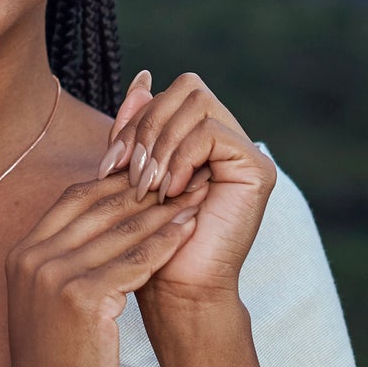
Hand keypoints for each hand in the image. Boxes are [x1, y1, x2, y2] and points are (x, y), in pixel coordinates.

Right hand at [0, 163, 209, 366]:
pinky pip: (135, 261)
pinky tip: (191, 228)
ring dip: (164, 209)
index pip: (74, 199)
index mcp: (23, 253)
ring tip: (196, 194)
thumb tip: (101, 235)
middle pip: (99, 206)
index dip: (117, 183)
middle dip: (146, 188)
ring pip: (121, 230)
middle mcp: (34, 257)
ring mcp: (54, 276)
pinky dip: (166, 242)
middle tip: (185, 172)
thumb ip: (64, 265)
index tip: (155, 174)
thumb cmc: (53, 365)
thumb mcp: (47, 304)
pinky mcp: (82, 299)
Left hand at [105, 69, 275, 311]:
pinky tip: (171, 192)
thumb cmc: (146, 240)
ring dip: (162, 143)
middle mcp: (225, 138)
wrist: (174, 289)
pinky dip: (183, 157)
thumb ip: (135, 128)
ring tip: (148, 187)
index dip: (133, 120)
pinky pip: (212, 131)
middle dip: (147, 126)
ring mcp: (244, 150)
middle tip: (129, 173)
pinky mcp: (258, 167)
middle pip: (186, 86)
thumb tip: (141, 77)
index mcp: (196, 137)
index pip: (167, 93)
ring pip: (198, 102)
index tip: (109, 163)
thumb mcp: (129, 174)